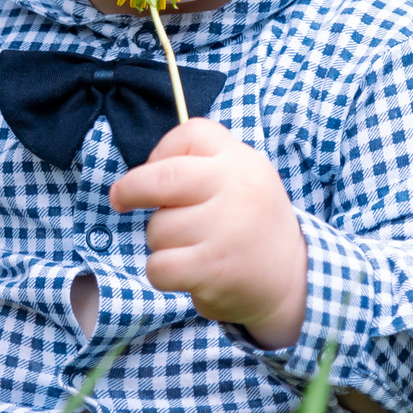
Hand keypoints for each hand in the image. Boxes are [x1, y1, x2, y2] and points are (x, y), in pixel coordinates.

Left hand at [111, 118, 307, 348]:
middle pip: (160, 178)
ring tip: (191, 247)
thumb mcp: (242, 178)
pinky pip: (158, 265)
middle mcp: (236, 188)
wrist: (292, 278)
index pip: (190, 134)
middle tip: (120, 199)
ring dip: (161, 242)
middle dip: (131, 189)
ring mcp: (225, 229)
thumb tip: (136, 175)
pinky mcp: (212, 268)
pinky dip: (162, 272)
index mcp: (241, 161)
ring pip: (157, 228)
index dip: (161, 150)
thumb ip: (200, 165)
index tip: (154, 168)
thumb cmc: (250, 223)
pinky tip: (186, 272)